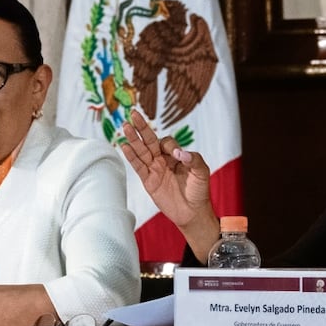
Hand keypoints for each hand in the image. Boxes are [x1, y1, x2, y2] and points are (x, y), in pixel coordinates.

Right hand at [121, 110, 218, 258]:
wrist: (193, 212)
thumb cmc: (199, 191)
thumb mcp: (202, 172)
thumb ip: (194, 159)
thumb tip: (180, 153)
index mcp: (176, 155)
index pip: (167, 142)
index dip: (170, 146)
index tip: (177, 156)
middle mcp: (163, 159)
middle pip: (149, 140)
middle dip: (142, 127)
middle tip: (134, 113)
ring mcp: (154, 169)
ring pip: (141, 151)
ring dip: (133, 139)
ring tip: (125, 126)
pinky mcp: (148, 181)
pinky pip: (138, 166)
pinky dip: (131, 157)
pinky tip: (124, 146)